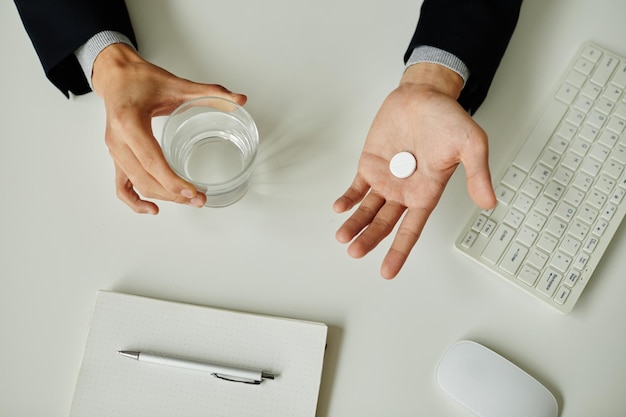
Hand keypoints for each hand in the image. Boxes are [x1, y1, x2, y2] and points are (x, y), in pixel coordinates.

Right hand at [91, 43, 246, 213]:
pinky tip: (154, 209)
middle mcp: (118, 140)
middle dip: (174, 194)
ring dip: (163, 197)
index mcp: (129, 122)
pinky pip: (122, 186)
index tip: (193, 191)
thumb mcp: (177, 84)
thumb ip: (211, 92)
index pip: (151, 160)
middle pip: (145, 178)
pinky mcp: (116, 157)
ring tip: (189, 200)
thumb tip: (240, 99)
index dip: (172, 180)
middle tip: (200, 199)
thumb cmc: (141, 79)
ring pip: (137, 185)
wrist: (116, 76)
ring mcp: (114, 151)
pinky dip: (135, 202)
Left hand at [334, 63, 496, 278]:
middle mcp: (405, 191)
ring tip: (343, 237)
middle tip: (355, 252)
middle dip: (369, 239)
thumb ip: (478, 174)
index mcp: (427, 192)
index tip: (387, 271)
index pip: (411, 230)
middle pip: (384, 224)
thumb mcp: (471, 144)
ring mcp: (386, 179)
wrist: (423, 94)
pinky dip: (348, 199)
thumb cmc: (447, 119)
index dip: (399, 251)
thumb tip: (490, 202)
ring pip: (367, 209)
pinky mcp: (370, 165)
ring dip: (355, 223)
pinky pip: (357, 187)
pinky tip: (340, 208)